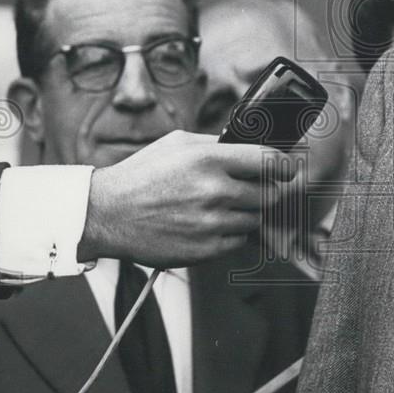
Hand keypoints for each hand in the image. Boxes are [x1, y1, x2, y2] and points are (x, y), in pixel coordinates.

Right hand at [77, 130, 294, 267]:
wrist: (106, 214)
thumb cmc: (142, 176)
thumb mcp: (177, 144)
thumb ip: (217, 144)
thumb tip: (251, 145)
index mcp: (209, 158)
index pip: (271, 161)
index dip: (285, 165)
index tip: (288, 168)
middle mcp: (214, 190)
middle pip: (271, 194)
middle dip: (266, 191)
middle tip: (251, 189)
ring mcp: (212, 222)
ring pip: (257, 219)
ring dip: (248, 213)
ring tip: (220, 207)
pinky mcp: (207, 249)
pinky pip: (240, 240)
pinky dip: (232, 233)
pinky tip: (210, 224)